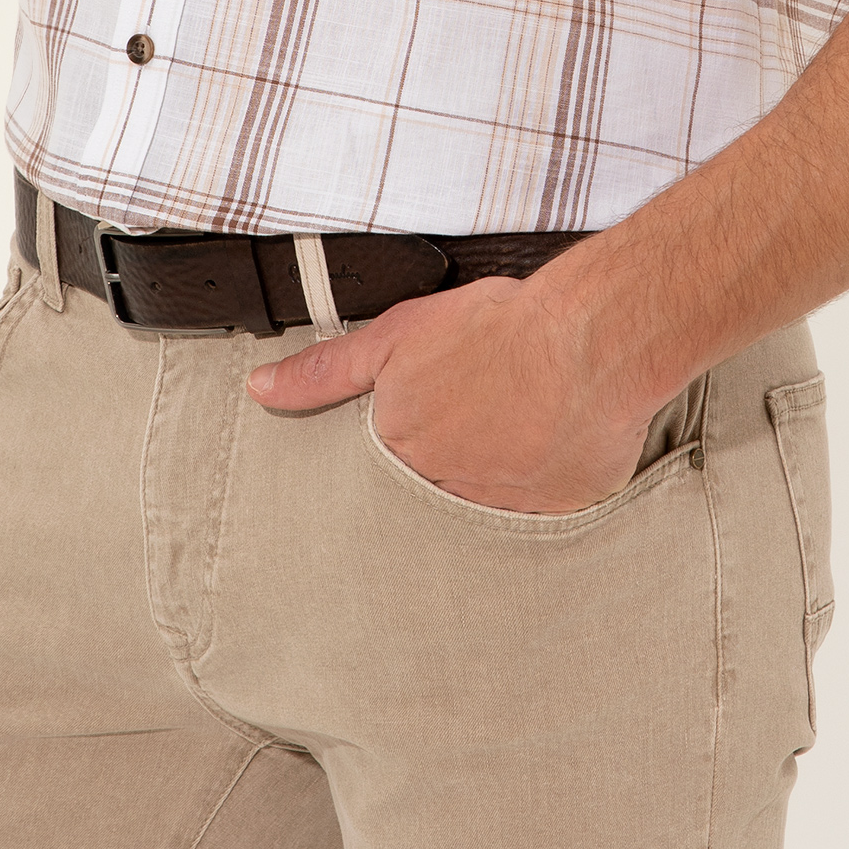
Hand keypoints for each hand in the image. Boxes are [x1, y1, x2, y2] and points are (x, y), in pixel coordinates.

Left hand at [246, 276, 656, 513]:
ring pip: (480, 513)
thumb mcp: (396, 336)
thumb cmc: (497, 330)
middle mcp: (446, 494)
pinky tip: (548, 456)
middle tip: (463, 445)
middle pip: (427, 502)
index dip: (396, 461)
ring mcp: (504, 512)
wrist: (588, 341)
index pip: (379, 482)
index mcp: (404, 453)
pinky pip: (538, 519)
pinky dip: (538, 492)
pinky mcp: (558, 516)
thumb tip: (260, 389)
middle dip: (437, 484)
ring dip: (487, 487)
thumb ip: (325, 370)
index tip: (410, 447)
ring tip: (506, 447)